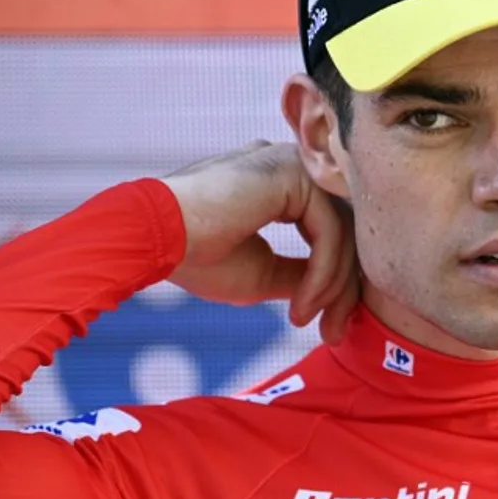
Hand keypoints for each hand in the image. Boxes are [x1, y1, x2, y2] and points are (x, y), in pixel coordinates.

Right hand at [159, 141, 358, 342]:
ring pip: (341, 232)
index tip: (329, 326)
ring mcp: (295, 165)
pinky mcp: (294, 173)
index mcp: (285, 185)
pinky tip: (301, 304)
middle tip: (334, 332)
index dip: (336, 282)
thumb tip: (333, 291)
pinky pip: (328, 230)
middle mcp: (295, 168)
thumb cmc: (196, 256)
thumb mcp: (262, 273)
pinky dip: (321, 273)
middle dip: (342, 287)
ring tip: (305, 319)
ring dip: (331, 285)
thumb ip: (301, 275)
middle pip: (344, 230)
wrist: (153, 239)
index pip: (332, 232)